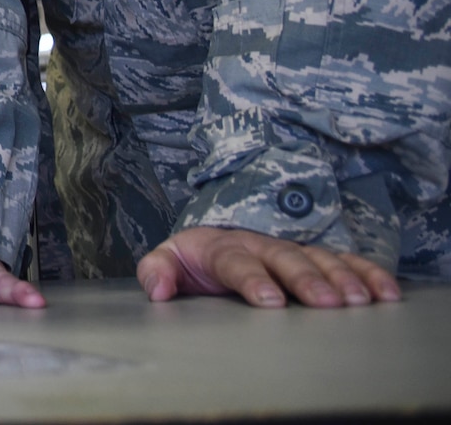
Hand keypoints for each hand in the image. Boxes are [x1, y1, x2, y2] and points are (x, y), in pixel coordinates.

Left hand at [137, 226, 400, 308]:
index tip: (270, 300)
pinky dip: (367, 273)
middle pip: (286, 259)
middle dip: (306, 280)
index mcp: (222, 246)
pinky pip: (344, 261)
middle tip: (326, 302)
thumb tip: (158, 291)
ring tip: (359, 301)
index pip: (237, 262)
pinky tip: (385, 292)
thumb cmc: (192, 259)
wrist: (212, 240)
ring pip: (319, 259)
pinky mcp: (313, 257)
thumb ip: (156, 272)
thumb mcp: (167, 261)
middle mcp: (260, 244)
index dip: (254, 279)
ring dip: (341, 278)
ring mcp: (290, 250)